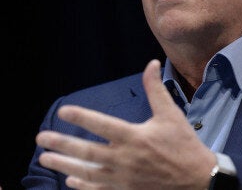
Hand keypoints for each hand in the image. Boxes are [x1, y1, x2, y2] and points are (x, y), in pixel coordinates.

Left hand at [35, 59, 216, 188]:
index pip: (100, 125)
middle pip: (85, 152)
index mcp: (134, 137)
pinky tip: (70, 181)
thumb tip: (151, 63)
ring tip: (45, 159)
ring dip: (63, 166)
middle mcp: (125, 159)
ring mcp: (123, 180)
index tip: (62, 112)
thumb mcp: (171, 115)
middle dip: (60, 144)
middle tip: (41, 139)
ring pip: (86, 173)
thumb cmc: (184, 147)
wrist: (200, 182)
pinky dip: (82, 187)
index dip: (79, 117)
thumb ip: (156, 90)